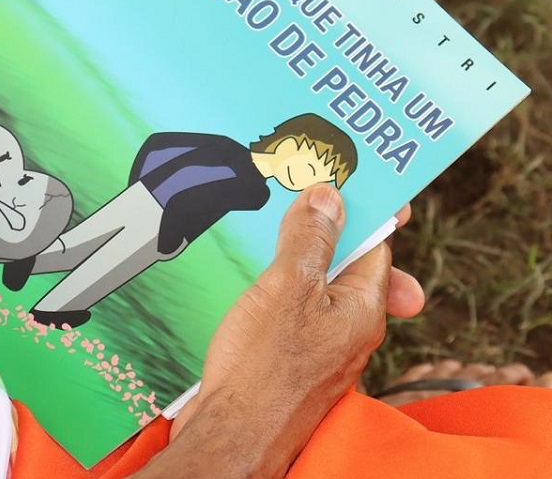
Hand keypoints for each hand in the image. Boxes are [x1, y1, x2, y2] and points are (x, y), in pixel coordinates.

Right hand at [166, 185, 423, 477]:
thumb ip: (310, 239)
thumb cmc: (265, 368)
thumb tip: (329, 196)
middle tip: (303, 189)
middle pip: (346, 259)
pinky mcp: (288, 349)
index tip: (350, 173)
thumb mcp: (288, 288)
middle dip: (326, 224)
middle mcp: (348, 323)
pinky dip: (277, 276)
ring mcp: (318, 339)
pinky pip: (291, 300)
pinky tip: (252, 263)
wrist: (231, 434)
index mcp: (362, 305)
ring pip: (315, 278)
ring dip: (296, 249)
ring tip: (273, 217)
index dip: (363, 207)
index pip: (376, 243)